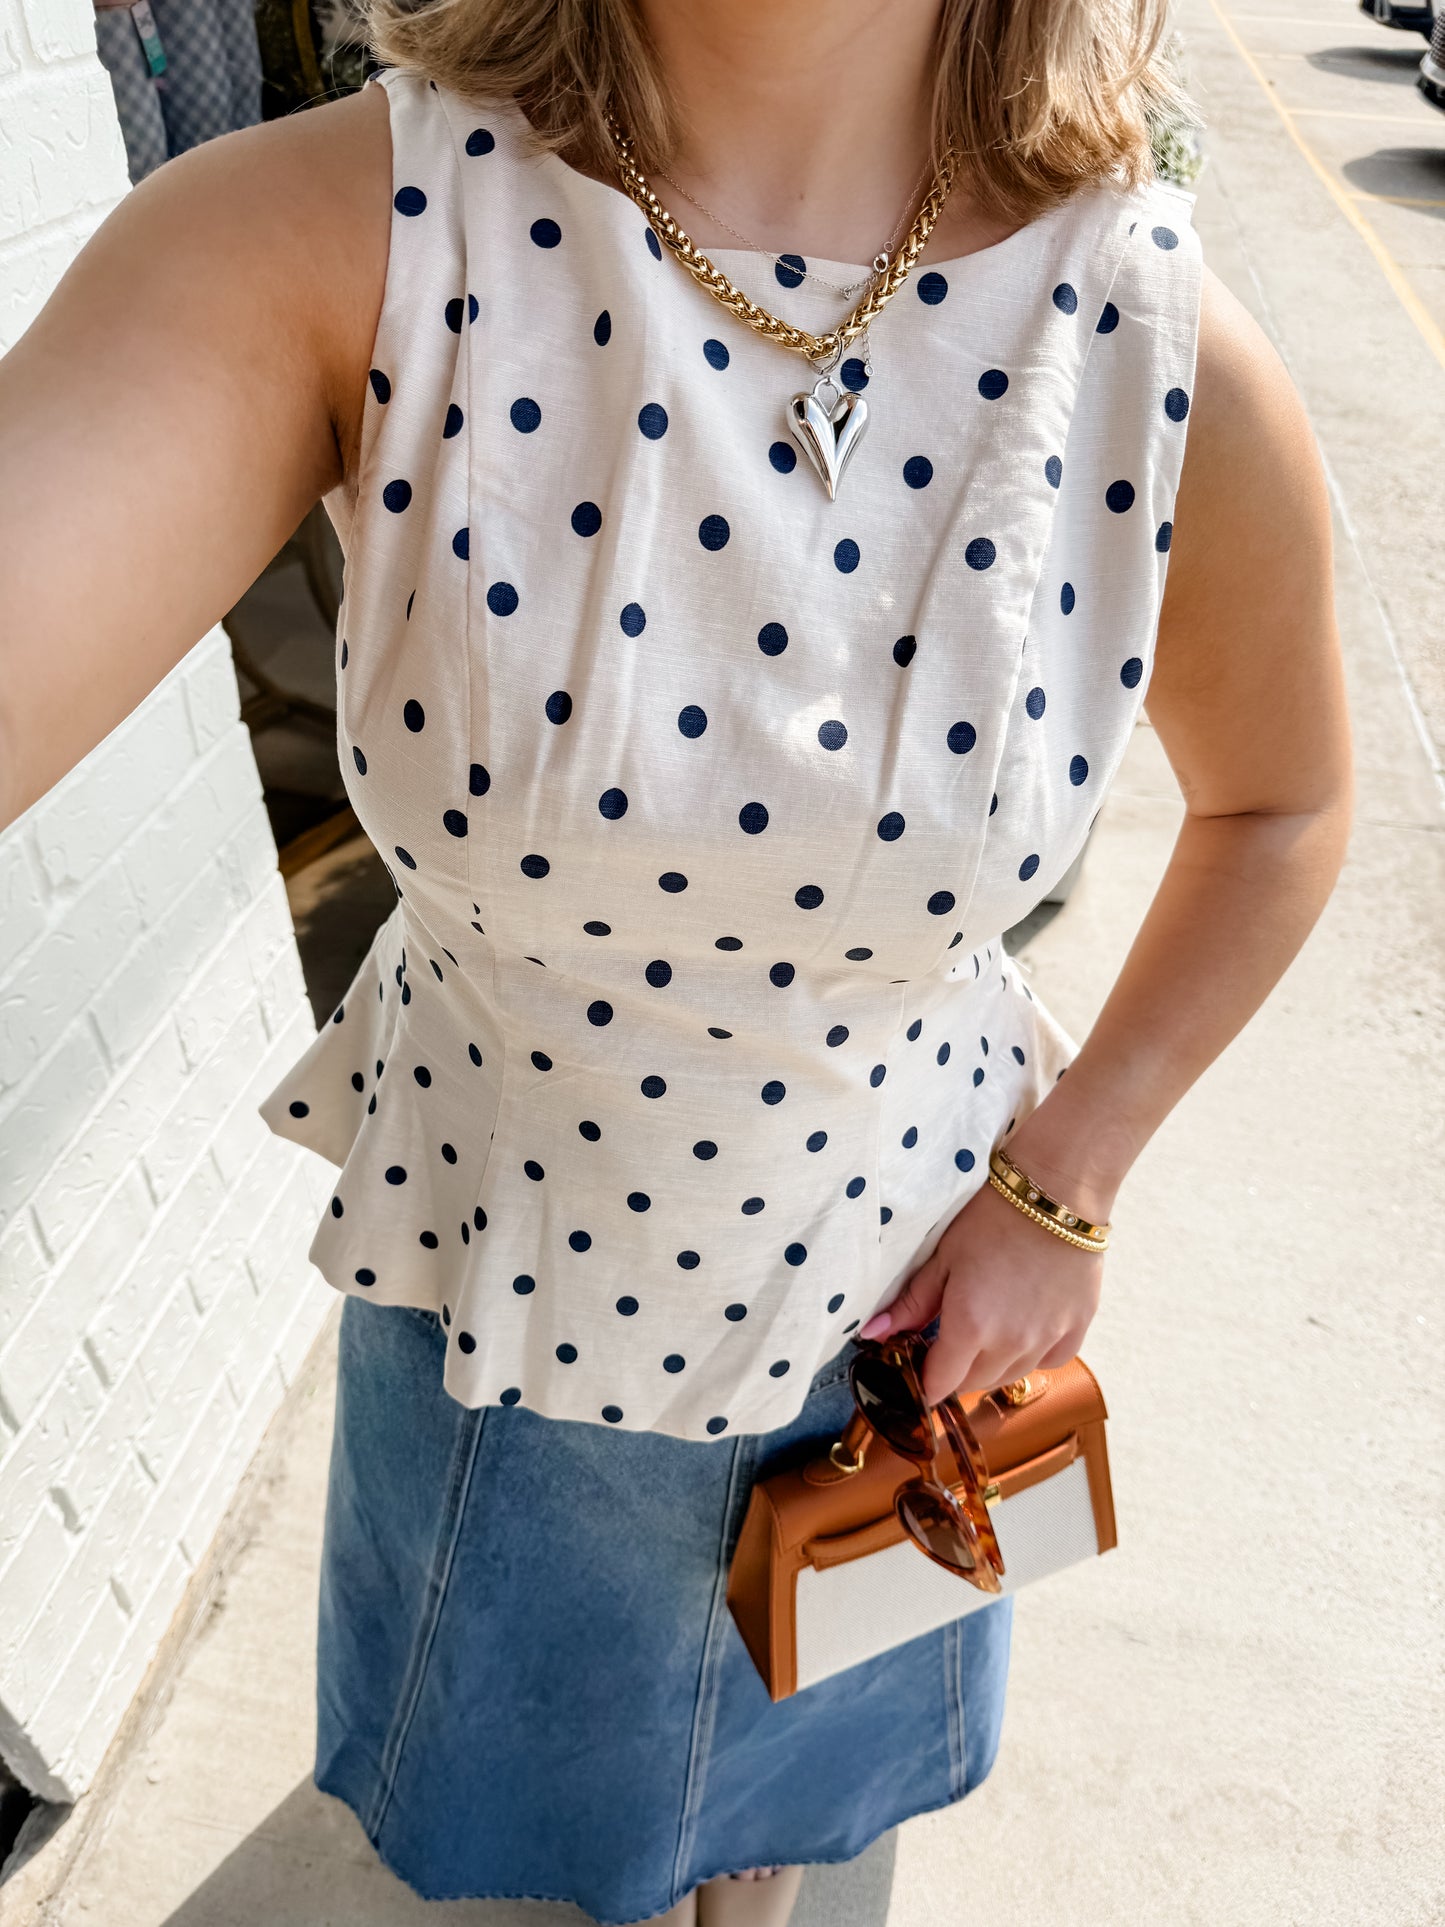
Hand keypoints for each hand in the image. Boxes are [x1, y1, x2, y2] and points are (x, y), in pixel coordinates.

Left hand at [857, 1164, 1108, 1407]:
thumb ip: (911, 1303)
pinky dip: (1033, 1353)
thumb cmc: (992, 1218)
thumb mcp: (944, 1257)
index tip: (919, 1367)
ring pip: (1012, 1376)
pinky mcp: (1077, 1328)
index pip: (940, 1384)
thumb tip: (874, 1334)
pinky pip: (1050, 1361)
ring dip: (993, 1364)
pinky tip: (1025, 1326)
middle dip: (956, 1371)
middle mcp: (1011, 1343)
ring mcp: (1048, 1338)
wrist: (1056, 1192)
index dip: (925, 1382)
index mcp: (970, 1327)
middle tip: (949, 1339)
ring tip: (986, 1328)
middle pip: (974, 1383)